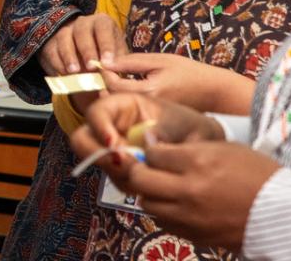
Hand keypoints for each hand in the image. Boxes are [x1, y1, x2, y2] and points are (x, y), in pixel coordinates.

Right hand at [41, 13, 125, 75]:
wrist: (88, 54)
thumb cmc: (106, 54)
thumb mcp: (116, 55)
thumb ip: (116, 64)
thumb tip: (113, 75)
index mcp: (102, 22)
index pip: (103, 28)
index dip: (105, 45)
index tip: (106, 63)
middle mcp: (83, 23)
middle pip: (82, 31)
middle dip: (86, 50)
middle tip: (91, 68)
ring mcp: (65, 31)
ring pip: (64, 38)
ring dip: (69, 56)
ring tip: (74, 72)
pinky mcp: (52, 42)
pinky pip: (52, 50)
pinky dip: (57, 62)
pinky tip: (64, 74)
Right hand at [68, 94, 223, 174]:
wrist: (207, 146)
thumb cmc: (194, 126)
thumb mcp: (183, 123)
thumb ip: (164, 130)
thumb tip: (145, 141)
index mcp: (125, 105)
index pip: (97, 112)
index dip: (99, 127)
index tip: (115, 145)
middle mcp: (114, 126)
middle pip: (83, 139)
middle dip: (98, 155)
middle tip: (124, 167)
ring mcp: (116, 148)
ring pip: (97, 162)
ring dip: (116, 172)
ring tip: (145, 176)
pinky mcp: (123, 168)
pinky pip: (115, 178)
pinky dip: (128, 184)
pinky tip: (150, 182)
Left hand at [99, 52, 256, 113]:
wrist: (214, 92)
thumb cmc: (189, 72)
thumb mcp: (160, 60)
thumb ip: (131, 62)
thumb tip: (106, 62)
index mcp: (149, 90)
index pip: (113, 86)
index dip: (102, 74)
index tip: (99, 64)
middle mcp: (148, 108)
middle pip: (112, 101)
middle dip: (103, 88)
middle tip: (99, 76)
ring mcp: (151, 119)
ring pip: (121, 110)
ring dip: (112, 97)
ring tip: (111, 83)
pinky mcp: (154, 123)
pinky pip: (132, 115)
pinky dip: (124, 105)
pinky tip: (126, 94)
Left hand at [108, 141, 282, 251]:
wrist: (284, 213)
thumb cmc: (259, 174)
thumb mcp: (226, 148)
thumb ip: (189, 146)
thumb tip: (154, 144)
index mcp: (199, 161)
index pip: (153, 153)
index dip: (149, 149)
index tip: (152, 148)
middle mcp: (189, 189)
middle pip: (140, 179)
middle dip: (138, 170)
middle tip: (145, 167)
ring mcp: (190, 216)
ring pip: (146, 204)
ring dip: (149, 193)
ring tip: (161, 186)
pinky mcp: (194, 235)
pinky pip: (163, 222)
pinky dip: (163, 212)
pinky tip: (175, 204)